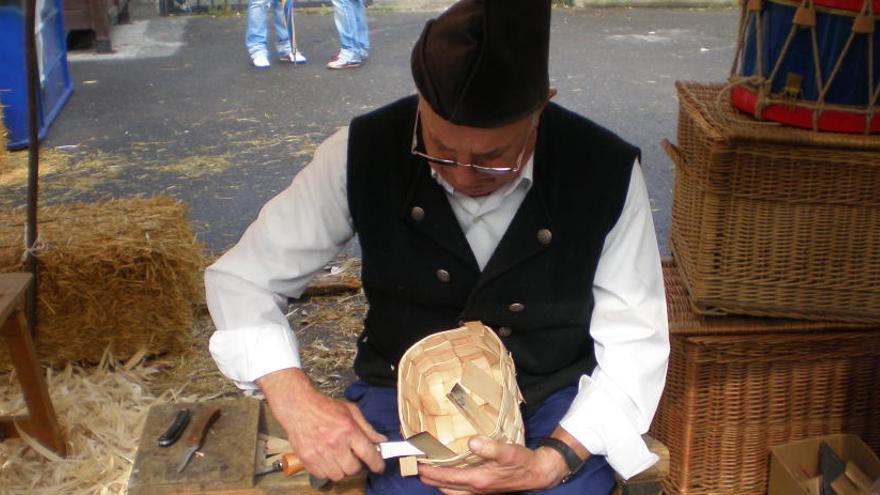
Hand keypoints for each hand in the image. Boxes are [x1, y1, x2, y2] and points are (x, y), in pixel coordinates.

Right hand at [256, 368, 387, 480]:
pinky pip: (323, 476)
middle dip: (356, 464)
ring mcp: (320, 453)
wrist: (298, 407)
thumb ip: (367, 428)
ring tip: (339, 457)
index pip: (369, 454)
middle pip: (353, 469)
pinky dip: (327, 471)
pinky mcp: (307, 460)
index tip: (379, 467)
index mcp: (349, 430)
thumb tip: (380, 441)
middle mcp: (335, 444)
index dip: (377, 464)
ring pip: (338, 475)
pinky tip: (327, 459)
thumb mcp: (350, 411)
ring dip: (341, 469)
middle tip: (353, 456)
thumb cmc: (325, 407)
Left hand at [417, 436, 570, 493]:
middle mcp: (475, 489)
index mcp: (478, 480)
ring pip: (450, 490)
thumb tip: (471, 442)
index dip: (428, 470)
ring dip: (437, 481)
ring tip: (427, 468)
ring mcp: (478, 491)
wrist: (537, 473)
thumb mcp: (508, 452)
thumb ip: (489, 447)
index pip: (445, 477)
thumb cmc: (522, 461)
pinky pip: (459, 489)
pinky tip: (449, 471)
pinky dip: (448, 482)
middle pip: (443, 487)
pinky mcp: (483, 489)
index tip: (415, 462)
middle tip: (415, 464)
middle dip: (428, 477)